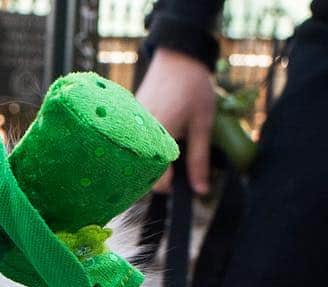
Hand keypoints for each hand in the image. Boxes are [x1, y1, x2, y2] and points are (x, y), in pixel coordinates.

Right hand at [136, 47, 216, 194]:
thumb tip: (200, 191)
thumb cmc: (193, 87)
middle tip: (178, 160)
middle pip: (143, 174)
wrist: (177, 55)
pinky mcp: (125, 122)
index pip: (156, 182)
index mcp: (157, 139)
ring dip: (151, 160)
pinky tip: (158, 132)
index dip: (172, 184)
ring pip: (136, 161)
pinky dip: (143, 147)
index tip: (183, 177)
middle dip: (160, 174)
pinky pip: (132, 146)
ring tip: (169, 141)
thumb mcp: (202, 125)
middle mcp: (137, 136)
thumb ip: (199, 161)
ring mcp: (128, 129)